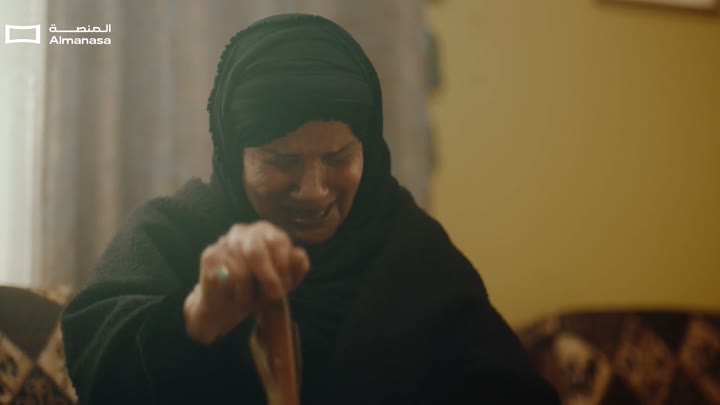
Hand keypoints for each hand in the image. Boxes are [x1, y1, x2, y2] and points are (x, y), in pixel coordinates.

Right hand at [183, 220, 309, 344]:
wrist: (226, 305)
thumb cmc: (260, 288)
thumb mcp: (285, 280)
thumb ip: (297, 267)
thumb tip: (299, 257)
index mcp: (265, 230)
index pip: (278, 241)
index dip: (284, 267)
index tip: (285, 288)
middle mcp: (243, 231)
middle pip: (256, 252)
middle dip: (268, 279)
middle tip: (274, 297)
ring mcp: (223, 242)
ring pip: (241, 272)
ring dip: (250, 294)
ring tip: (251, 302)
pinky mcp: (209, 257)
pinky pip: (224, 280)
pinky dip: (234, 295)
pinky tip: (235, 298)